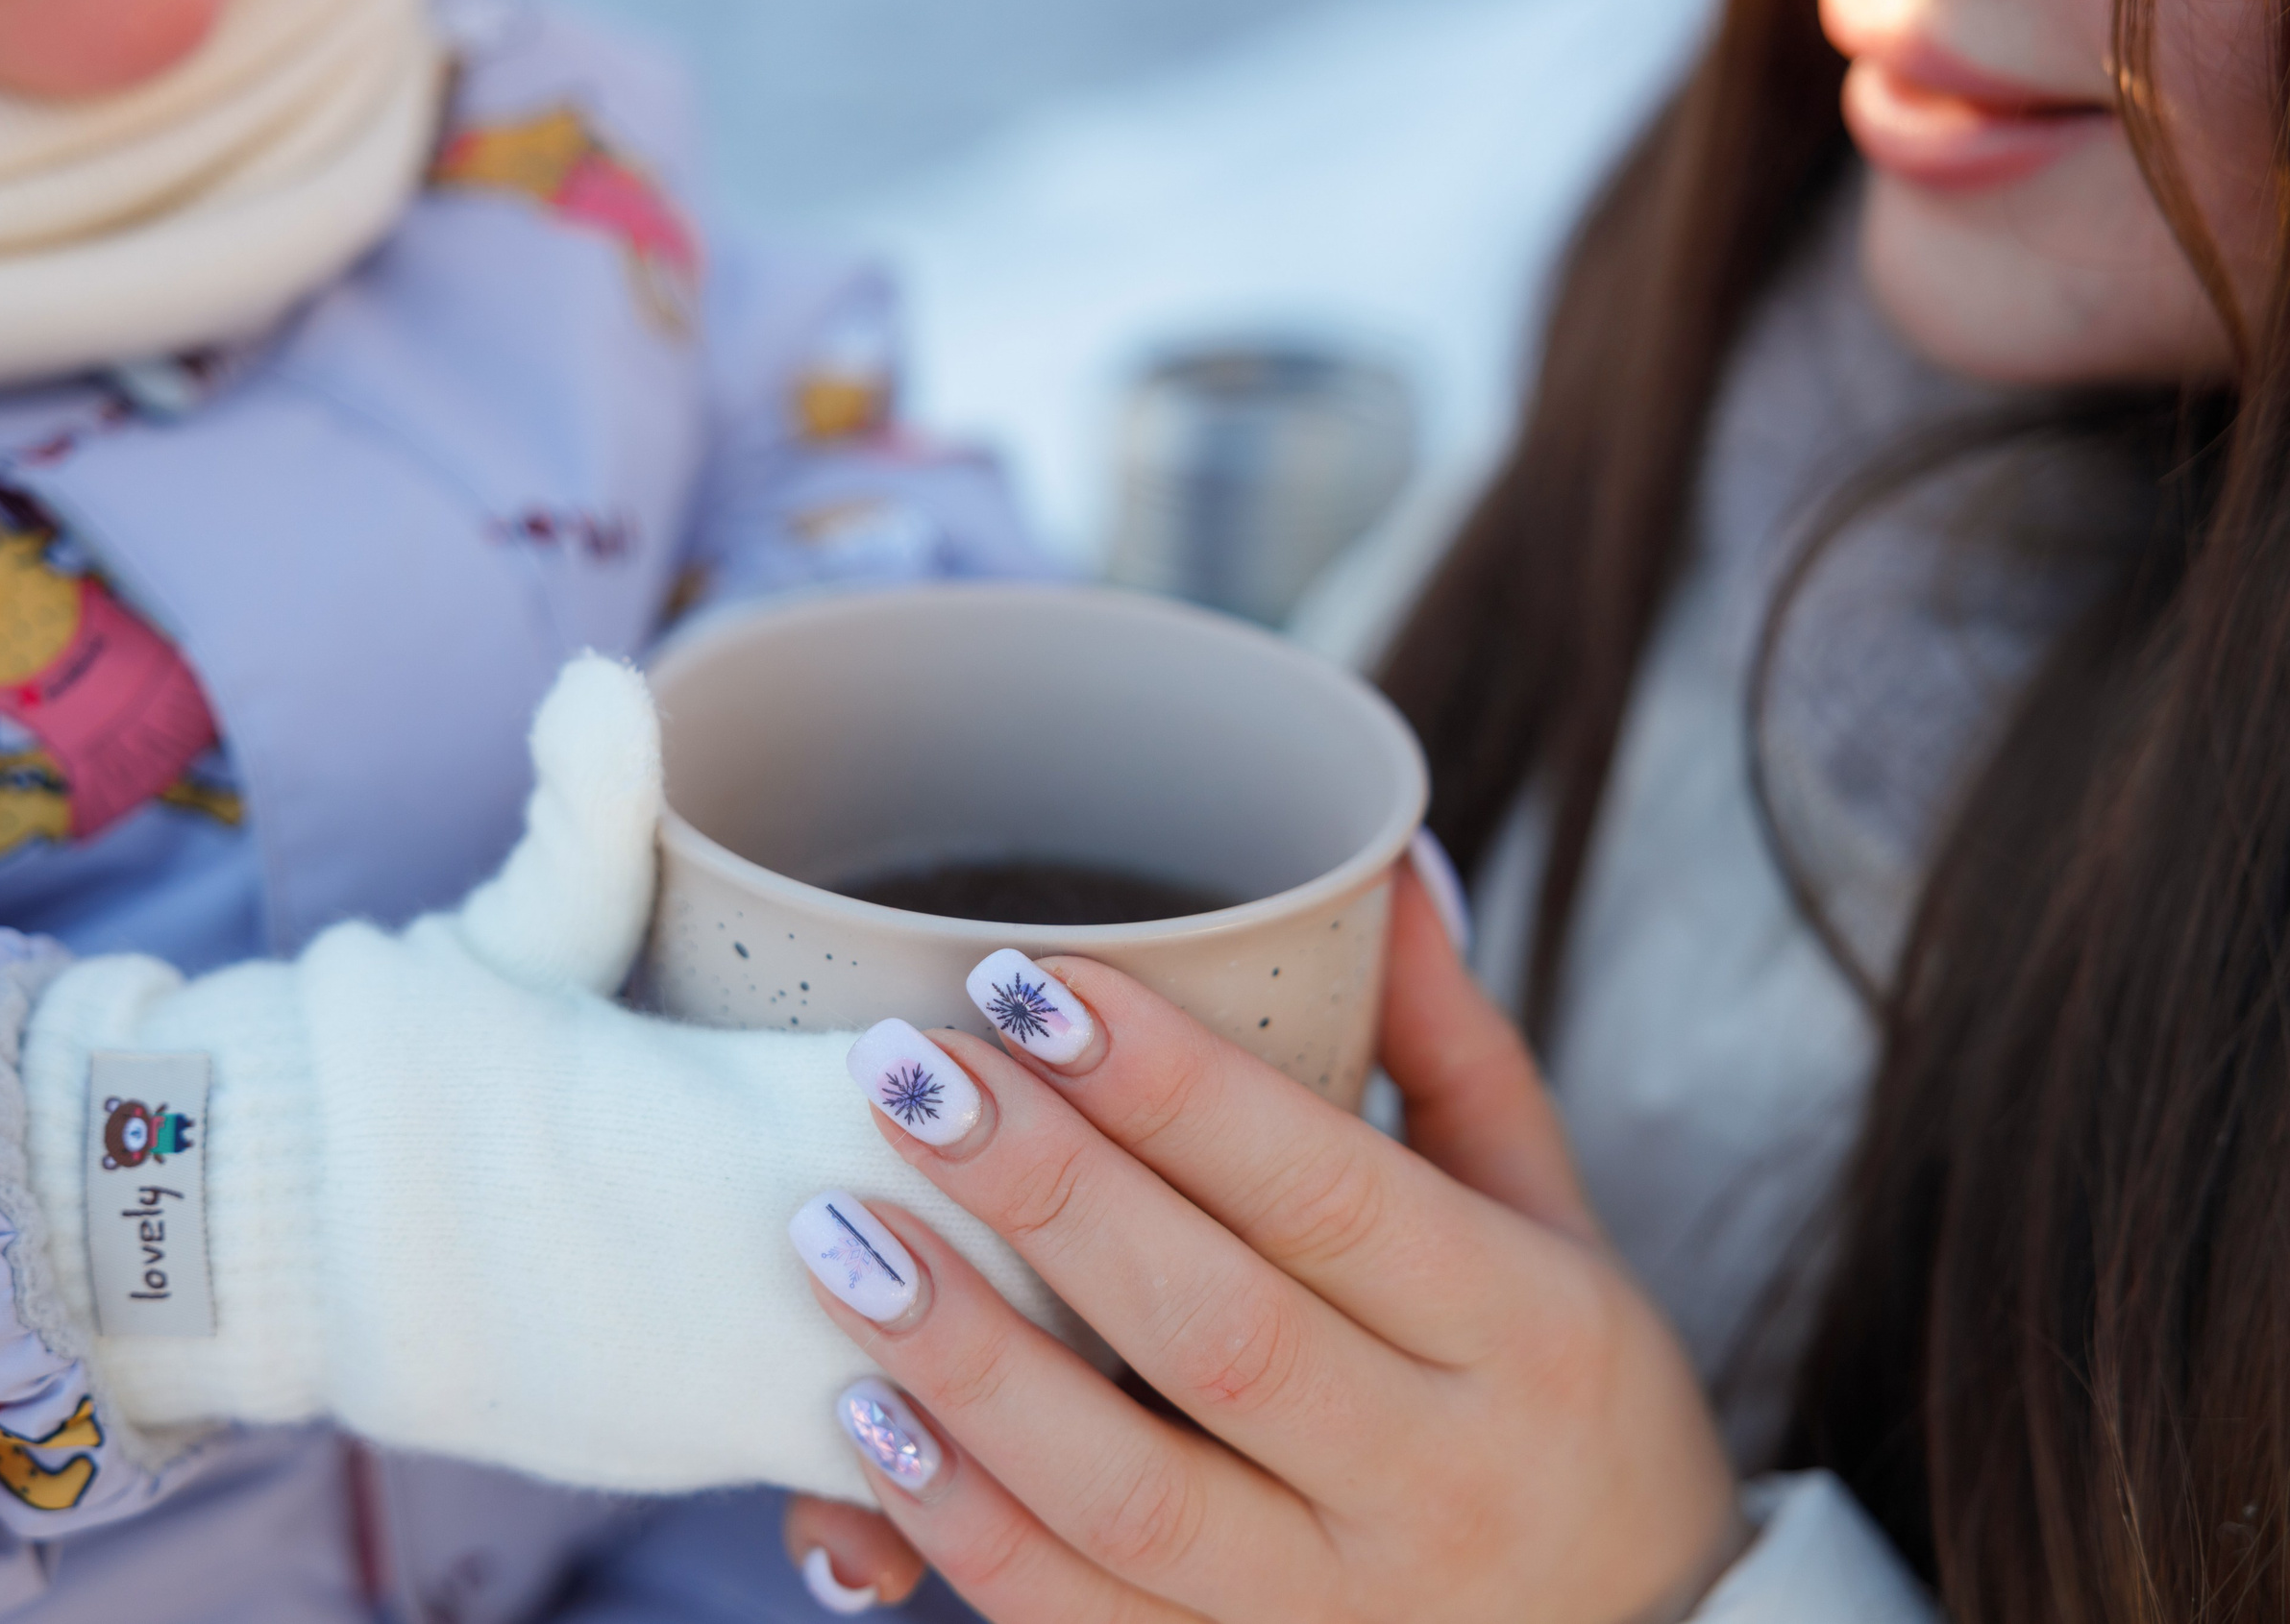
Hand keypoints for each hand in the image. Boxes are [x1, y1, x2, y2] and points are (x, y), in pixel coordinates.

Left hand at [786, 867, 1738, 1621]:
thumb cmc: (1572, 1391)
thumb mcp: (1552, 1214)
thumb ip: (1453, 1049)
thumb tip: (1383, 863)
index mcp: (1525, 1330)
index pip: (1328, 1193)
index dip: (1172, 1088)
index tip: (1029, 984)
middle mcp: (1438, 1476)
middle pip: (1215, 1332)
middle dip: (1045, 1197)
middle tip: (904, 1076)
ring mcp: (1341, 1609)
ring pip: (1131, 1501)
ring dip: (971, 1366)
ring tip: (840, 1242)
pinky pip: (1084, 1623)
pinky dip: (962, 1533)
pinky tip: (865, 1427)